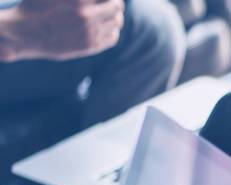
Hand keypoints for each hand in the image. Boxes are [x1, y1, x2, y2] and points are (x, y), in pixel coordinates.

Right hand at [0, 0, 124, 61]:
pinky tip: (106, 27)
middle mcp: (86, 15)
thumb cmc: (36, 6)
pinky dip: (113, 30)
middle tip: (113, 2)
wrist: (24, 33)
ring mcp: (89, 32)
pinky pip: (113, 37)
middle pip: (116, 6)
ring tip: (111, 14)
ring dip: (116, 16)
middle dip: (116, 3)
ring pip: (117, 21)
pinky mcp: (90, 46)